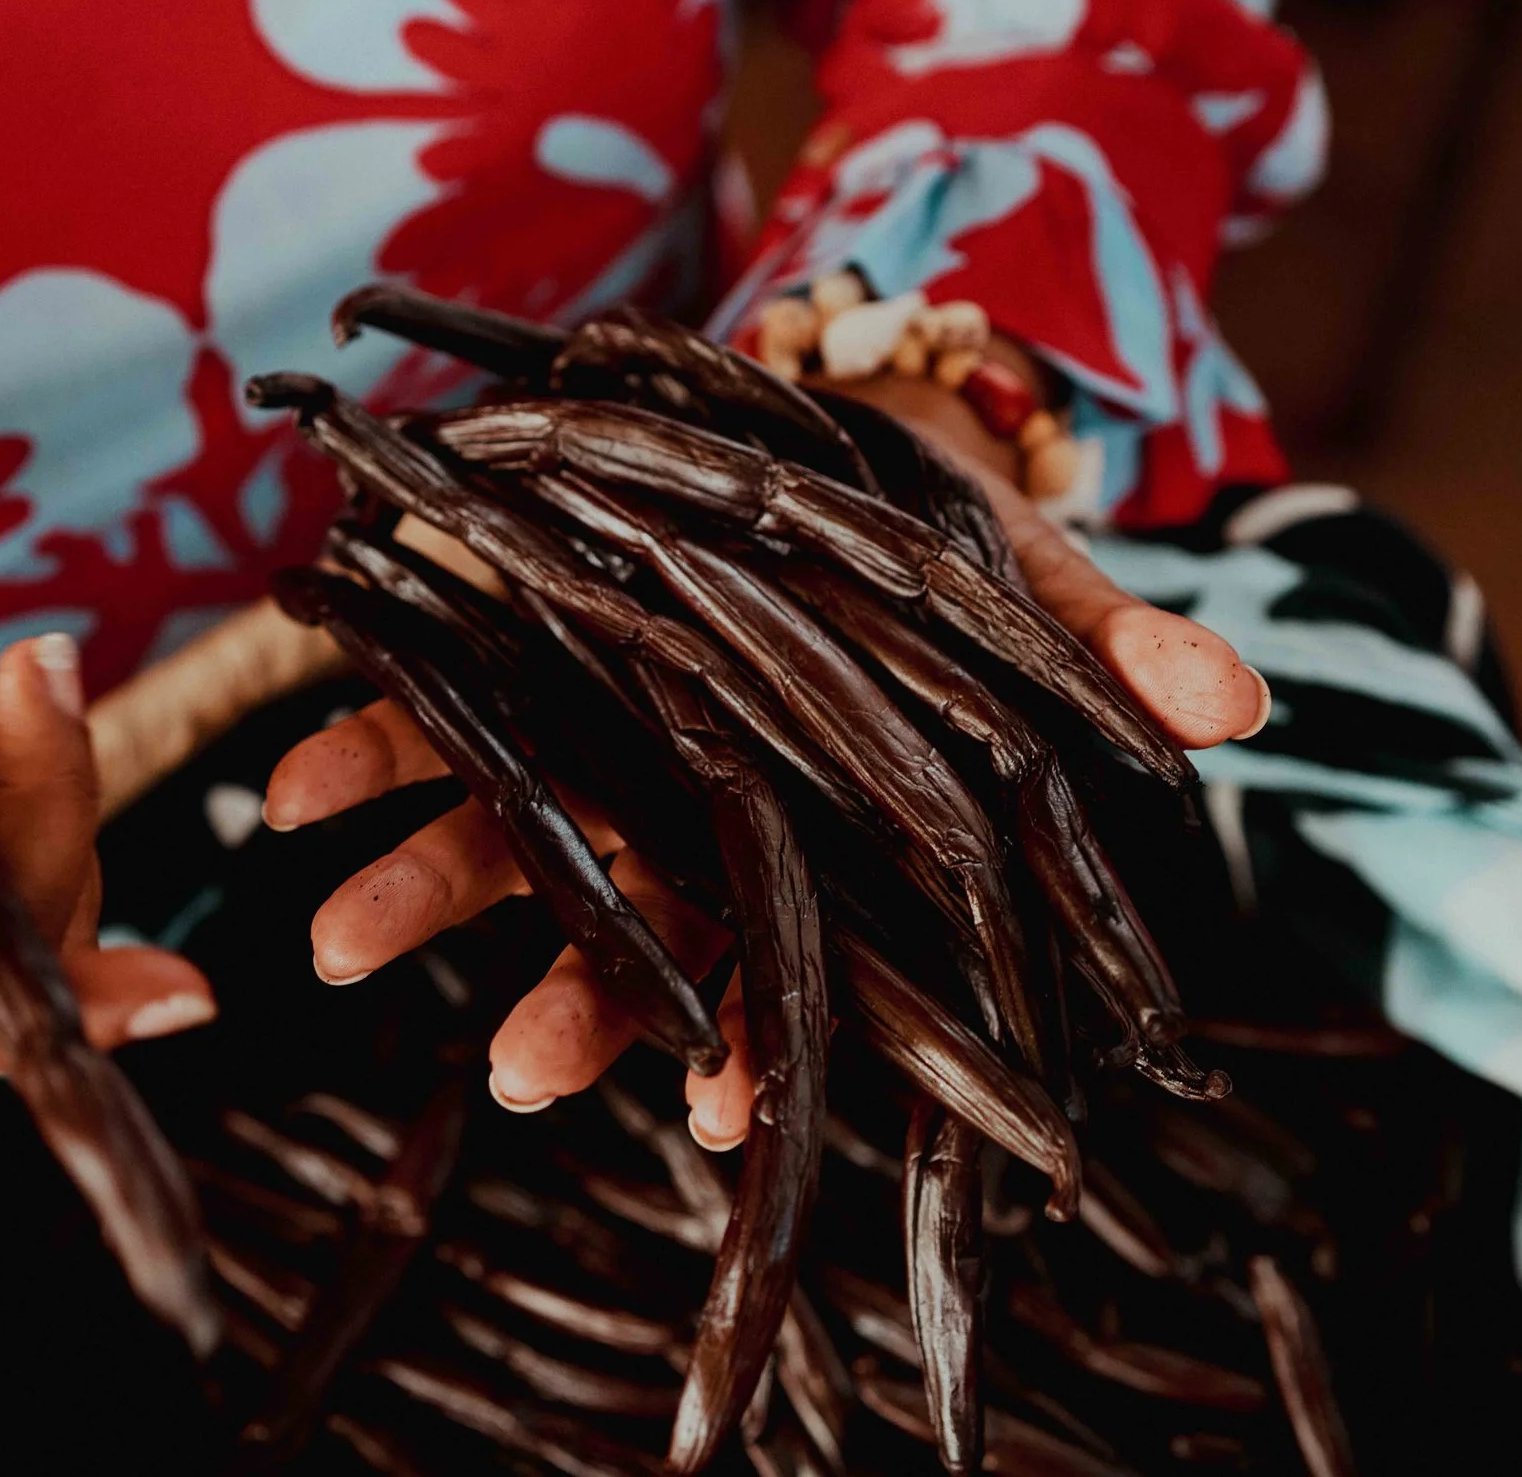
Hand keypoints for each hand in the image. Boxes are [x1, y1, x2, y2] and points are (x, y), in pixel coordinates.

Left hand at [261, 381, 1266, 1146]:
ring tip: (335, 935)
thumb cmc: (918, 523)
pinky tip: (289, 793)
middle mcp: (678, 790)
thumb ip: (1099, 640)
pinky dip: (356, 749)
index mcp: (800, 806)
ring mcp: (582, 727)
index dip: (756, 1029)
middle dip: (567, 997)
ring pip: (502, 835)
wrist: (801, 413)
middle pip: (626, 916)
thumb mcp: (1010, 576)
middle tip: (509, 1066)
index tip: (719, 1108)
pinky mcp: (505, 645)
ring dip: (417, 891)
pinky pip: (422, 710)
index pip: (784, 941)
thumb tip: (1231, 704)